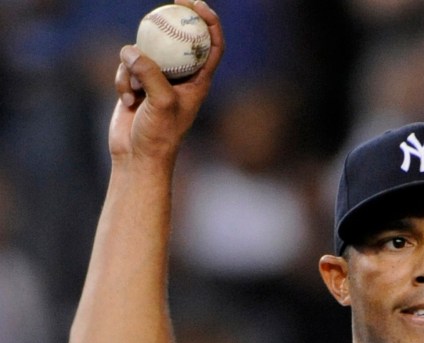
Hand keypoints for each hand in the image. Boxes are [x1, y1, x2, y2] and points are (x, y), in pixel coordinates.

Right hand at [109, 0, 223, 162]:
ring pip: (144, 53)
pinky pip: (126, 67)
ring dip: (134, 69)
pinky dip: (123, 81)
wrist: (137, 157)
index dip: (210, 23)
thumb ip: (150, 73)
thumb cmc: (159, 135)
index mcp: (199, 82)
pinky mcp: (136, 84)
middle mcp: (181, 78)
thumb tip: (132, 50)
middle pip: (179, 41)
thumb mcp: (160, 102)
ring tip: (136, 94)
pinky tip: (126, 101)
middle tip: (167, 4)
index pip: (212, 46)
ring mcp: (157, 80)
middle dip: (172, 23)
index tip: (197, 6)